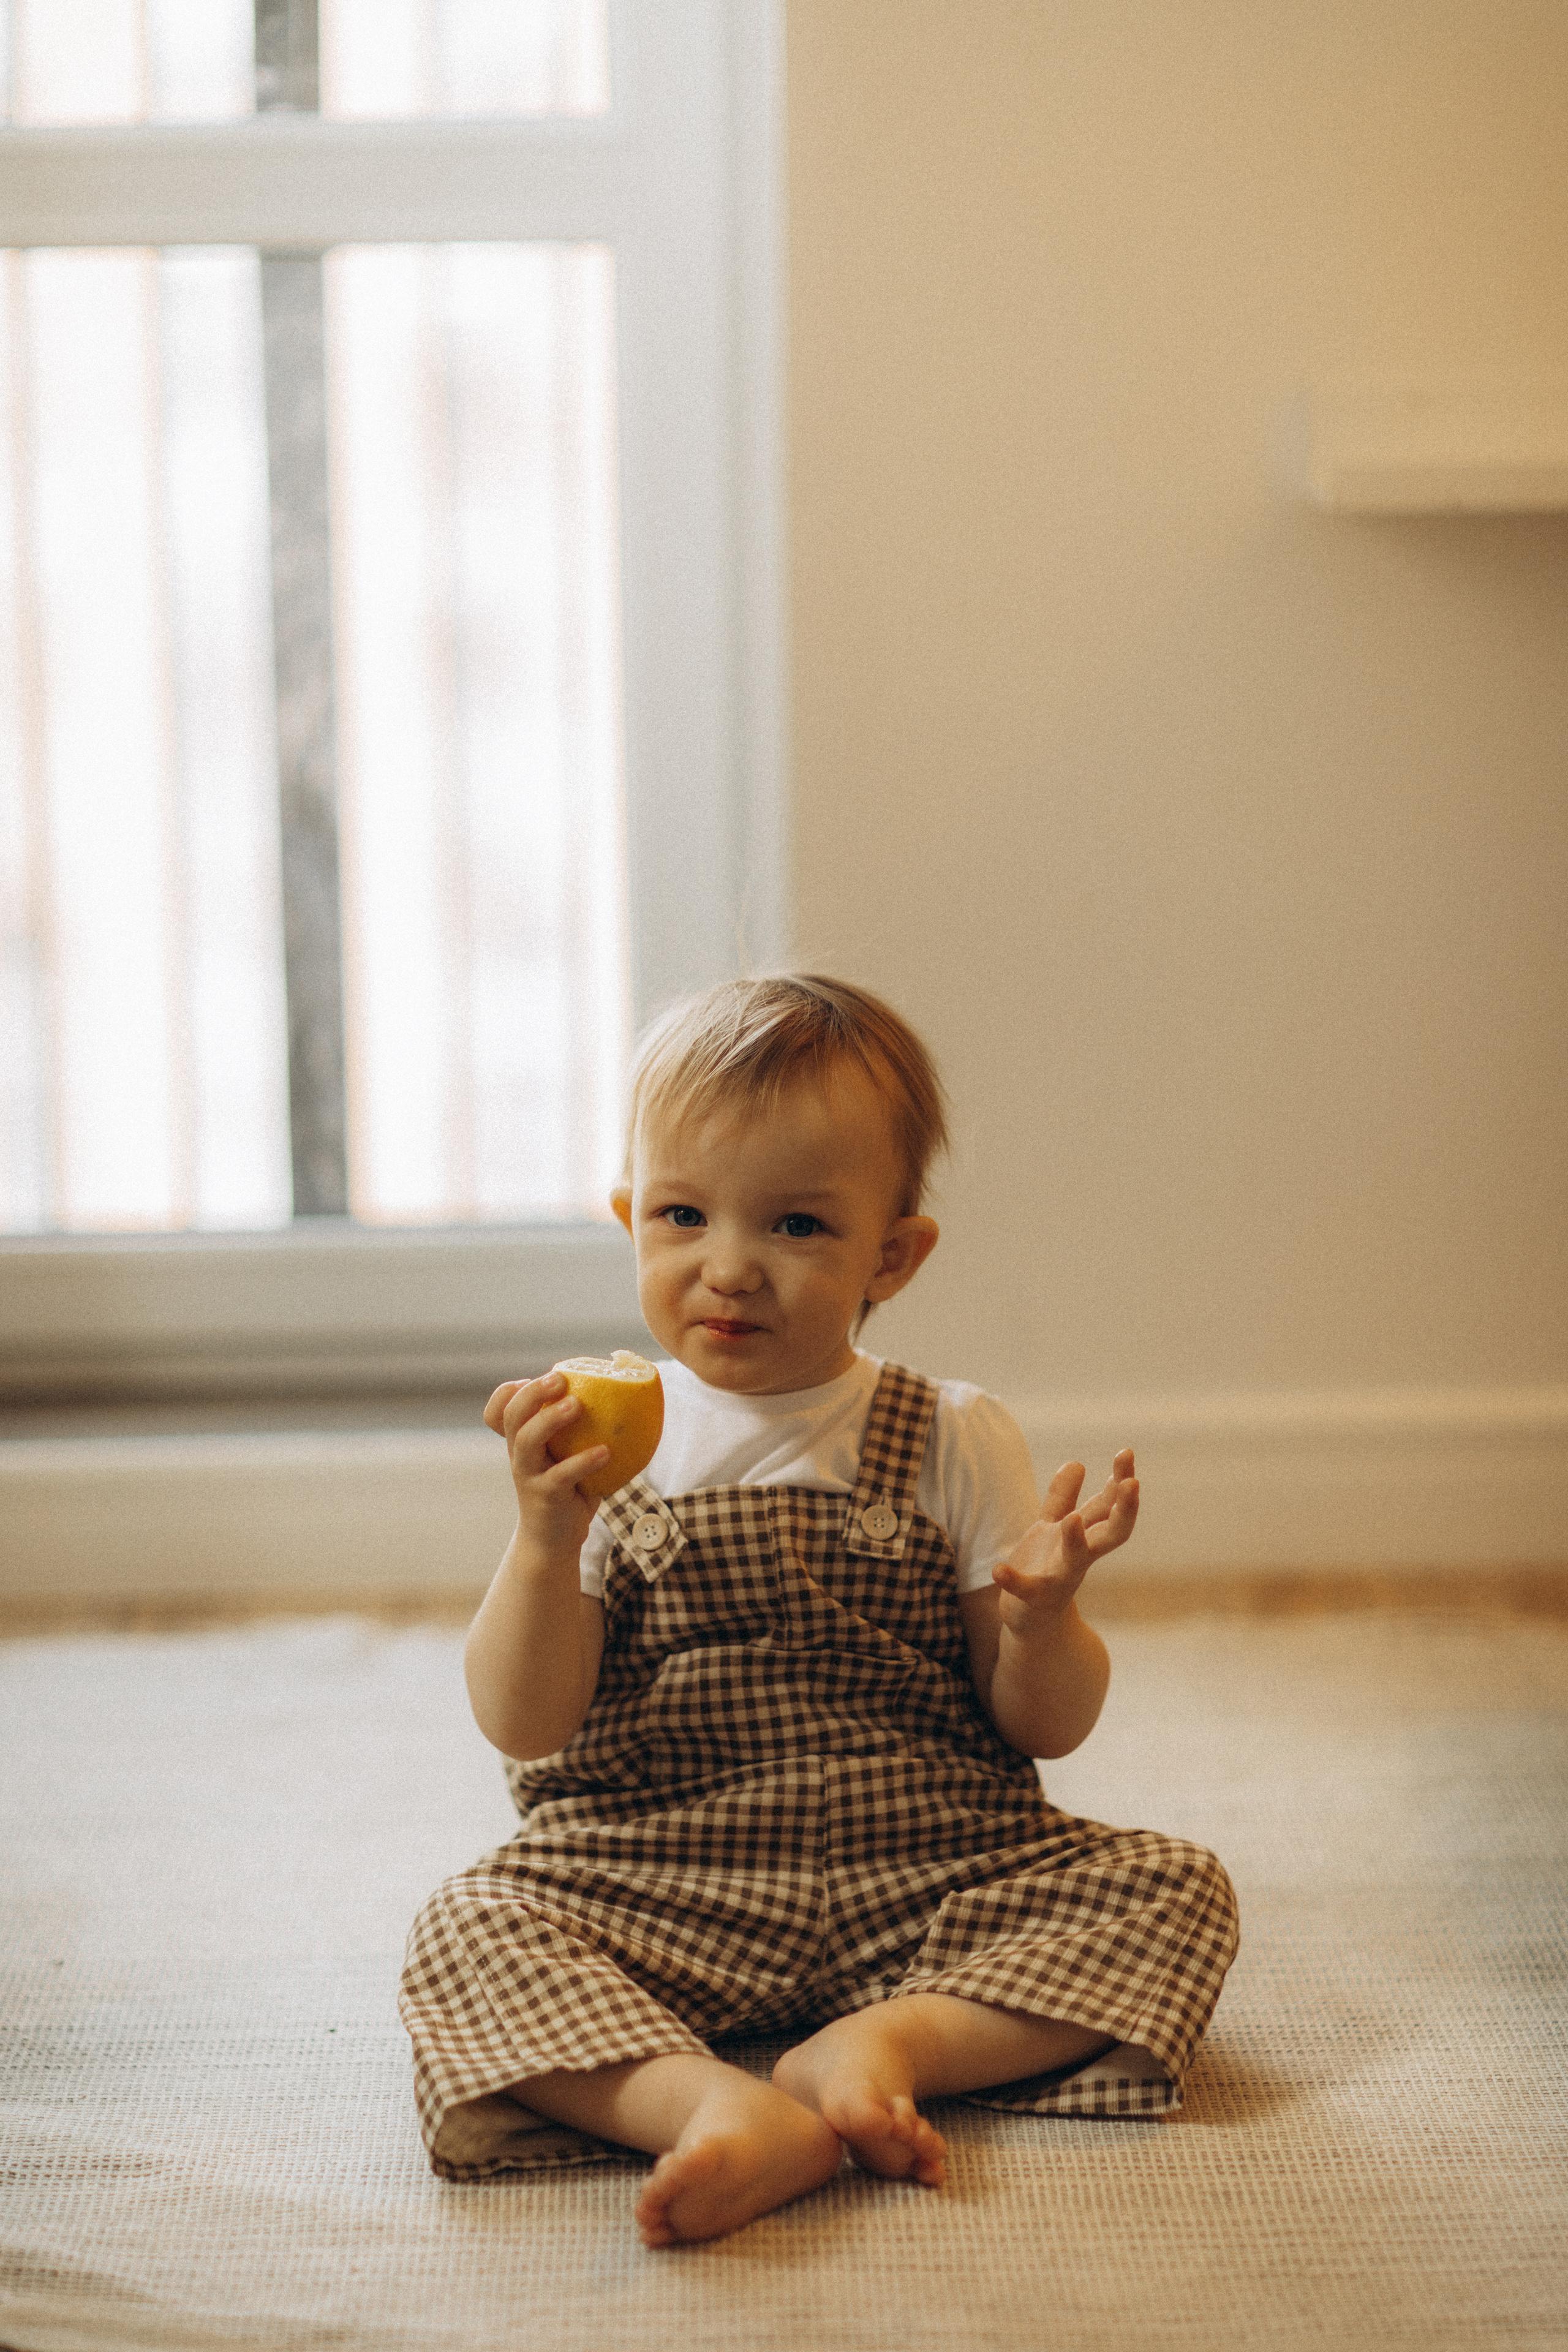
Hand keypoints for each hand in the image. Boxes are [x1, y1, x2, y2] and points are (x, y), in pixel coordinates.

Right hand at [484, 1371, 610, 1548]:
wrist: (552, 1540)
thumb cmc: (569, 1488)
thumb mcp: (566, 1455)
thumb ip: (581, 1429)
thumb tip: (624, 1390)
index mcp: (522, 1440)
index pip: (499, 1410)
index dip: (508, 1392)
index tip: (536, 1378)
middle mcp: (519, 1454)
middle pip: (511, 1416)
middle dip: (532, 1392)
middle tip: (560, 1378)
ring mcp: (529, 1476)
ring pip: (527, 1441)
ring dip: (550, 1419)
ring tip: (577, 1404)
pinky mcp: (545, 1496)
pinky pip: (561, 1476)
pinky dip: (583, 1461)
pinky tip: (606, 1452)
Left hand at [991, 1449, 1138, 1635]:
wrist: (1033, 1621)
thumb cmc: (1046, 1567)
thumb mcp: (1052, 1527)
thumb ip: (1063, 1497)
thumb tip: (1078, 1462)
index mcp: (1085, 1536)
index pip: (1109, 1505)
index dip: (1120, 1480)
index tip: (1127, 1453)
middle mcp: (1080, 1556)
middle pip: (1111, 1532)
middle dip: (1124, 1508)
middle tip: (1133, 1482)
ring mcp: (1060, 1578)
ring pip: (1076, 1560)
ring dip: (1075, 1540)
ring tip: (1070, 1519)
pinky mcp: (1034, 1599)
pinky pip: (1026, 1590)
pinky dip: (1013, 1582)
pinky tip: (998, 1571)